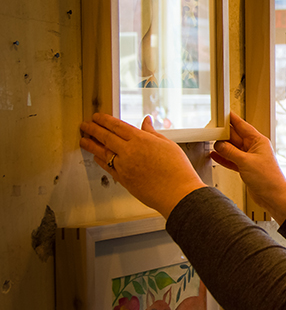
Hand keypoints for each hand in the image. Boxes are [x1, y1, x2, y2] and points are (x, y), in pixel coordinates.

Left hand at [80, 114, 206, 216]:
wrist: (178, 192)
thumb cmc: (177, 170)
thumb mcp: (168, 144)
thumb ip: (153, 132)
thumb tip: (146, 122)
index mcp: (141, 140)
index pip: (117, 126)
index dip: (105, 120)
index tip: (97, 116)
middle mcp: (129, 152)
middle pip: (105, 137)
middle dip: (93, 129)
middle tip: (85, 125)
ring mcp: (124, 166)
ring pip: (102, 152)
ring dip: (90, 144)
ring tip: (83, 139)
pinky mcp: (123, 179)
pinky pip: (106, 167)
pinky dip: (100, 160)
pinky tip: (96, 156)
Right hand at [210, 112, 285, 222]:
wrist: (273, 196)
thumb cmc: (268, 178)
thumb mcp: (246, 162)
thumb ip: (230, 152)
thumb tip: (219, 145)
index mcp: (259, 141)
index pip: (243, 126)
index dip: (233, 119)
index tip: (224, 113)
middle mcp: (254, 148)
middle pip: (236, 137)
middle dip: (224, 134)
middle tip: (211, 129)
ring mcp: (250, 158)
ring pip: (232, 149)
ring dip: (222, 146)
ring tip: (210, 141)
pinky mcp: (246, 168)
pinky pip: (232, 160)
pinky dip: (223, 158)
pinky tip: (214, 155)